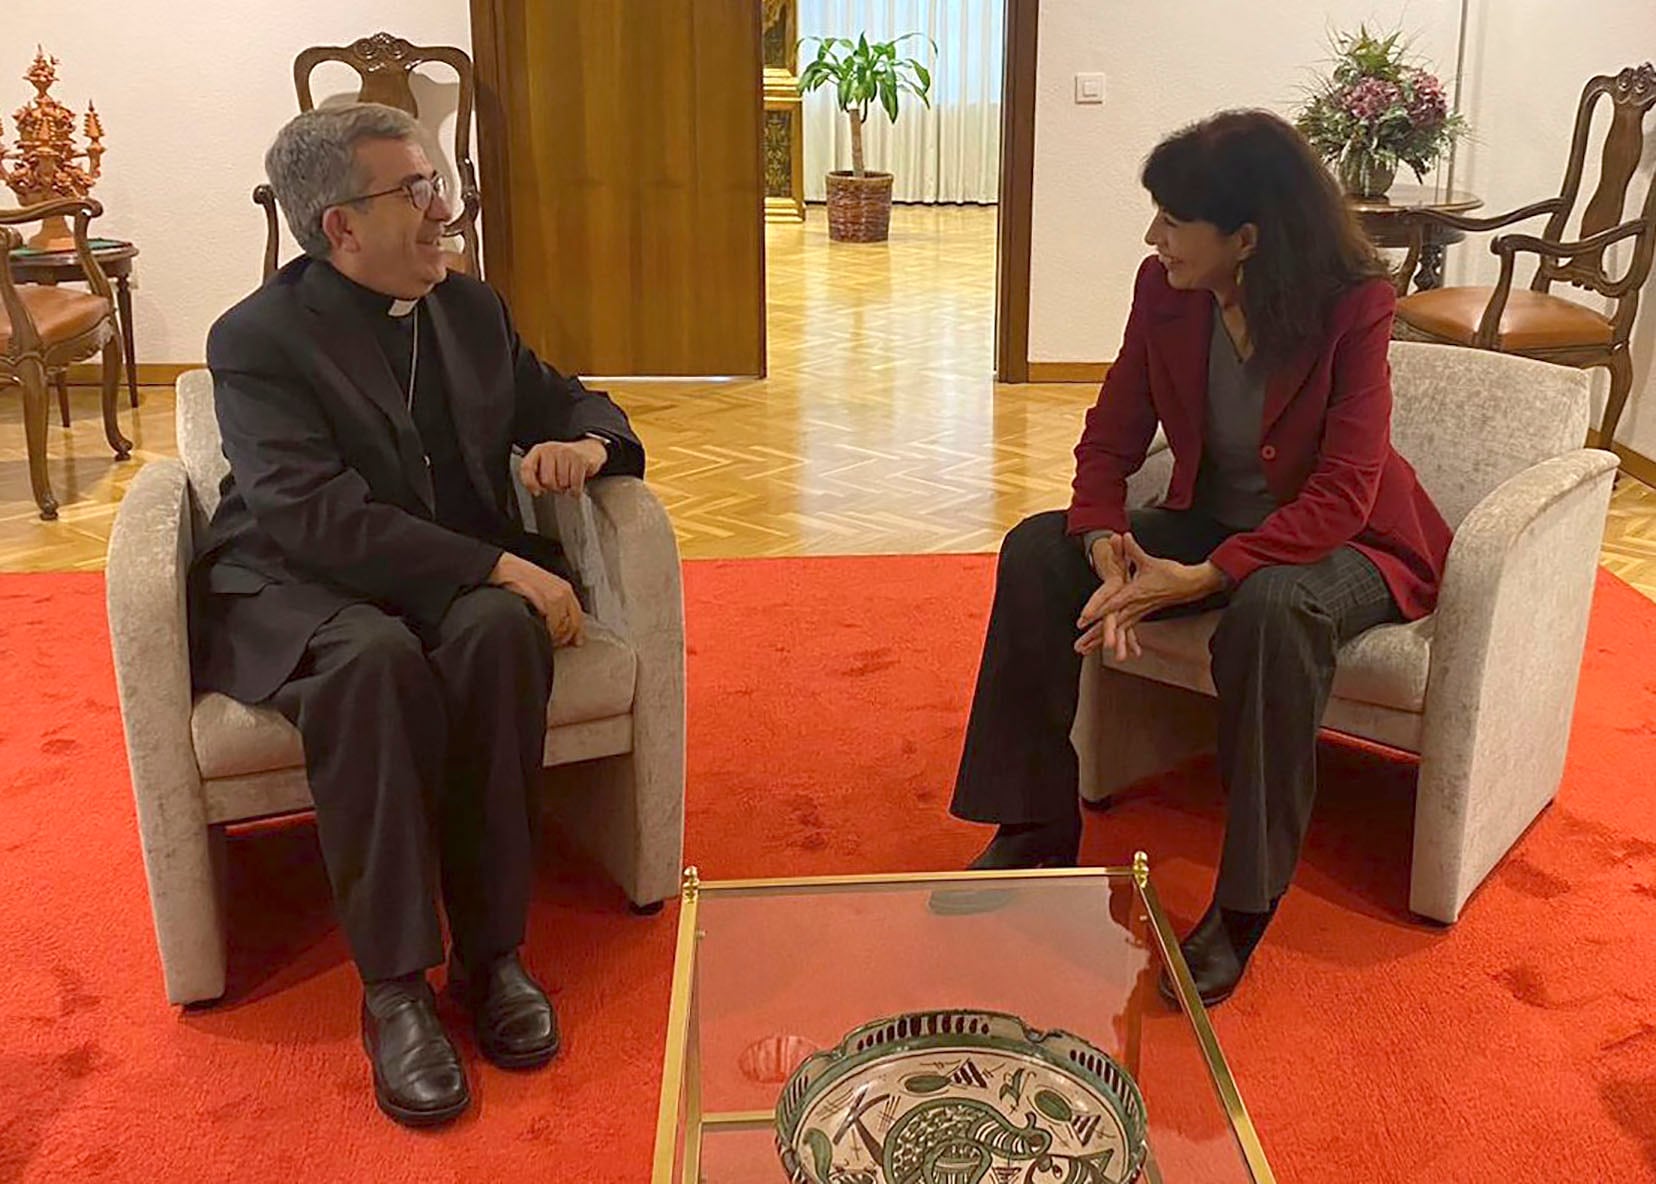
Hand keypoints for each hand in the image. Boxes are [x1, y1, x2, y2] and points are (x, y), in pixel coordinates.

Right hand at [488, 551, 584, 646]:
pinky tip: (541, 631)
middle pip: (572, 623)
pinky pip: (551, 622)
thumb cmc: (522, 579)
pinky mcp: (545, 599)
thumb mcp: (543, 588)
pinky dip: (548, 630)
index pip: (578, 615)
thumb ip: (555, 603)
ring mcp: (555, 596)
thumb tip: (561, 623)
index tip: (577, 642)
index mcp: (565, 589)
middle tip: (557, 644)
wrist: (508, 569)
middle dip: (565, 637)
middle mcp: (563, 592)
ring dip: (555, 636)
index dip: (578, 631)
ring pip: (562, 625)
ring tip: (547, 640)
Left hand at [520, 438, 606, 496]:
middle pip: (547, 481)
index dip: (530, 483)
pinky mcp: (579, 460)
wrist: (587, 451)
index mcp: (538, 450)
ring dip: (566, 487)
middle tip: (558, 485)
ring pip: (562, 483)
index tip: (537, 492)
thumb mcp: (545, 464)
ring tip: (567, 480)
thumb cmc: (562, 461)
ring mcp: (566, 453)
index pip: (527, 468)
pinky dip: (576, 491)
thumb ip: (535, 475)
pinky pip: (575, 484)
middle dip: (553, 488)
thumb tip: (536, 491)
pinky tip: (575, 486)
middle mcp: (551, 449)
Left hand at [1083, 533, 1226, 653]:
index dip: (1098, 610)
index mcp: (1134, 593)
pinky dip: (1116, 641)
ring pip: (1116, 631)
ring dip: (1099, 641)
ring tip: (1084, 651)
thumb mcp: (1149, 560)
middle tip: (1079, 645)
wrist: (1190, 585)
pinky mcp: (1142, 615)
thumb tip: (1123, 535)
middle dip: (1094, 635)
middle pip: (1111, 623)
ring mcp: (1139, 613)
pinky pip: (1126, 631)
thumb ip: (1133, 550)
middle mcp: (1135, 606)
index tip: (1084, 619)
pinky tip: (1110, 651)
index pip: (1112, 604)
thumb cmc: (1170, 573)